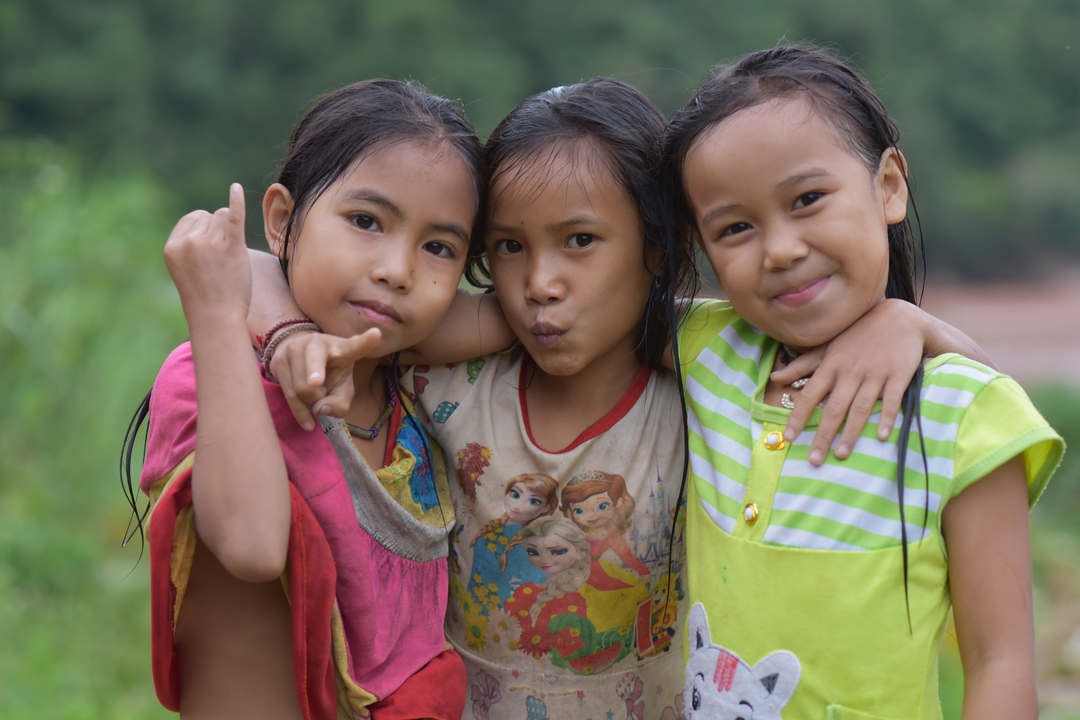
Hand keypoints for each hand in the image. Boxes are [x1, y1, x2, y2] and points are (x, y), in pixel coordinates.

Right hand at [164, 184, 249, 325]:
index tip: (208, 255)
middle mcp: (188, 241)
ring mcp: (209, 243)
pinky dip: (236, 201)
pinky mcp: (231, 247)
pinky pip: (234, 217)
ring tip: (227, 260)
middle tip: (218, 263)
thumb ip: (191, 243)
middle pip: (210, 216)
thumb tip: (210, 217)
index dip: (205, 231)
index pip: (194, 218)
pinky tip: (236, 189)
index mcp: (172, 245)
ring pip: (224, 216)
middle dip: (218, 233)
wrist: (217, 318)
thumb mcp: (186, 267)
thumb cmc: (205, 295)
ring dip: (230, 233)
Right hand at [269, 329, 381, 429]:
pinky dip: (300, 411)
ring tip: (317, 396)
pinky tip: (308, 422)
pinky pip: (288, 394)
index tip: (376, 334)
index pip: (354, 346)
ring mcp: (294, 350)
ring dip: (310, 402)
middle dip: (317, 388)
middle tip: (319, 388)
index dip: (365, 342)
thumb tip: (320, 409)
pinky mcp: (278, 361)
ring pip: (300, 388)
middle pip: (315, 371)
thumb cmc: (329, 372)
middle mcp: (316, 343)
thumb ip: (341, 402)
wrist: (297, 354)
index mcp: (340, 347)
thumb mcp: (342, 386)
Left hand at [771, 299, 925, 464]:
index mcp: (831, 366)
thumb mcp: (828, 347)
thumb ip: (802, 366)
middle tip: (814, 460)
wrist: (899, 318)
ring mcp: (874, 374)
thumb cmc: (858, 336)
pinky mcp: (898, 375)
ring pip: (860, 408)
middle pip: (833, 408)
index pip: (810, 395)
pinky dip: (887, 417)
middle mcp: (850, 372)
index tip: (789, 438)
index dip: (798, 417)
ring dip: (850, 433)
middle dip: (822, 435)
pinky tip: (881, 436)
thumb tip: (774, 378)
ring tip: (840, 454)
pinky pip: (892, 400)